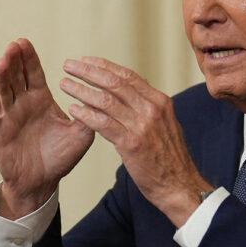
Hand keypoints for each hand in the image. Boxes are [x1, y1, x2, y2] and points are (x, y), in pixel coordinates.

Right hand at [0, 39, 92, 215]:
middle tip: (14, 45)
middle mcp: (22, 105)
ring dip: (1, 78)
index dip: (28, 58)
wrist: (42, 182)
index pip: (33, 73)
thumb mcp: (81, 136)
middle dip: (14, 61)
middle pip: (15, 77)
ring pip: (3, 93)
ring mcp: (8, 118)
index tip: (24, 41)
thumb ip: (90, 117)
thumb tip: (102, 98)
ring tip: (2, 62)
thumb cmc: (60, 157)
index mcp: (40, 100)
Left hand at [59, 57, 211, 224]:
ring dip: (82, 90)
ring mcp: (142, 125)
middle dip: (88, 72)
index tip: (86, 61)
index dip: (104, 66)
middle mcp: (152, 108)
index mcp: (160, 101)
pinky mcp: (131, 143)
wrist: (180, 185)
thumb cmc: (169, 159)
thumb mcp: (165, 125)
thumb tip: (131, 95)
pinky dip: (86, 114)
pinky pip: (103, 123)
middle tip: (69, 65)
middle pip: (115, 82)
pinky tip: (73, 109)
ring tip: (65, 84)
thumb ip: (148, 109)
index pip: (128, 76)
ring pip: (105, 100)